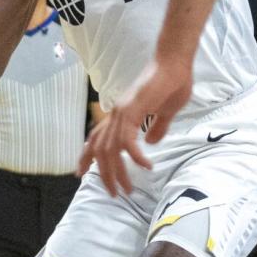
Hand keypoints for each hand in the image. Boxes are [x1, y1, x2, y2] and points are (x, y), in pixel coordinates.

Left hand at [77, 54, 193, 195]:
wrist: (175, 63)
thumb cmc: (172, 84)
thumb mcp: (165, 112)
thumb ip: (157, 127)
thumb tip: (152, 142)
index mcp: (120, 114)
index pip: (95, 138)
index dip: (86, 156)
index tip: (81, 174)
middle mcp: (116, 113)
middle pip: (99, 149)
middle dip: (103, 174)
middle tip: (114, 193)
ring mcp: (122, 111)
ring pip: (110, 148)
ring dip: (118, 171)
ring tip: (129, 188)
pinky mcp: (133, 110)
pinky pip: (128, 140)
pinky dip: (134, 156)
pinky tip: (146, 166)